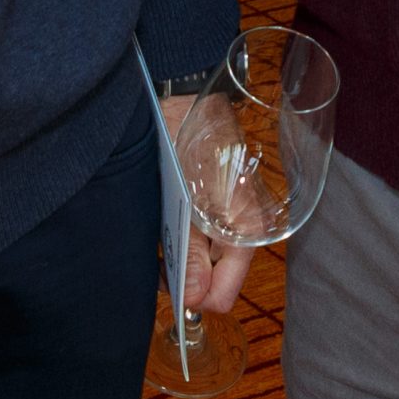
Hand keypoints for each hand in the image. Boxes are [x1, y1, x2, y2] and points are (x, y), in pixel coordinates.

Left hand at [159, 90, 252, 312]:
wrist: (183, 98)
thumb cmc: (191, 144)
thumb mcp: (191, 202)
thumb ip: (193, 253)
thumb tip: (193, 300)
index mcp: (246, 230)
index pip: (224, 293)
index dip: (194, 297)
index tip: (165, 285)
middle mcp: (239, 230)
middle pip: (209, 280)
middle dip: (181, 279)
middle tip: (153, 261)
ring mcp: (222, 219)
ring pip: (197, 263)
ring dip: (174, 260)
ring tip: (152, 238)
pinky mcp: (207, 207)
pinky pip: (191, 241)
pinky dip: (173, 242)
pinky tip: (156, 226)